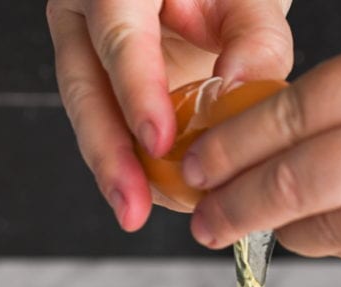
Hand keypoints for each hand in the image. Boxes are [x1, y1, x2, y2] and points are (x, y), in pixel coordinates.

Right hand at [46, 0, 292, 228]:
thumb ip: (256, 35)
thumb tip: (242, 91)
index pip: (119, 36)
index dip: (136, 92)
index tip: (158, 142)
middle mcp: (86, 15)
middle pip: (85, 89)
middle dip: (109, 154)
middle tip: (132, 205)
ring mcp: (85, 55)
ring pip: (90, 119)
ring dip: (116, 172)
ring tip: (136, 212)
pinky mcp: (100, 93)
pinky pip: (110, 134)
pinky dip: (135, 169)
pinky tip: (157, 196)